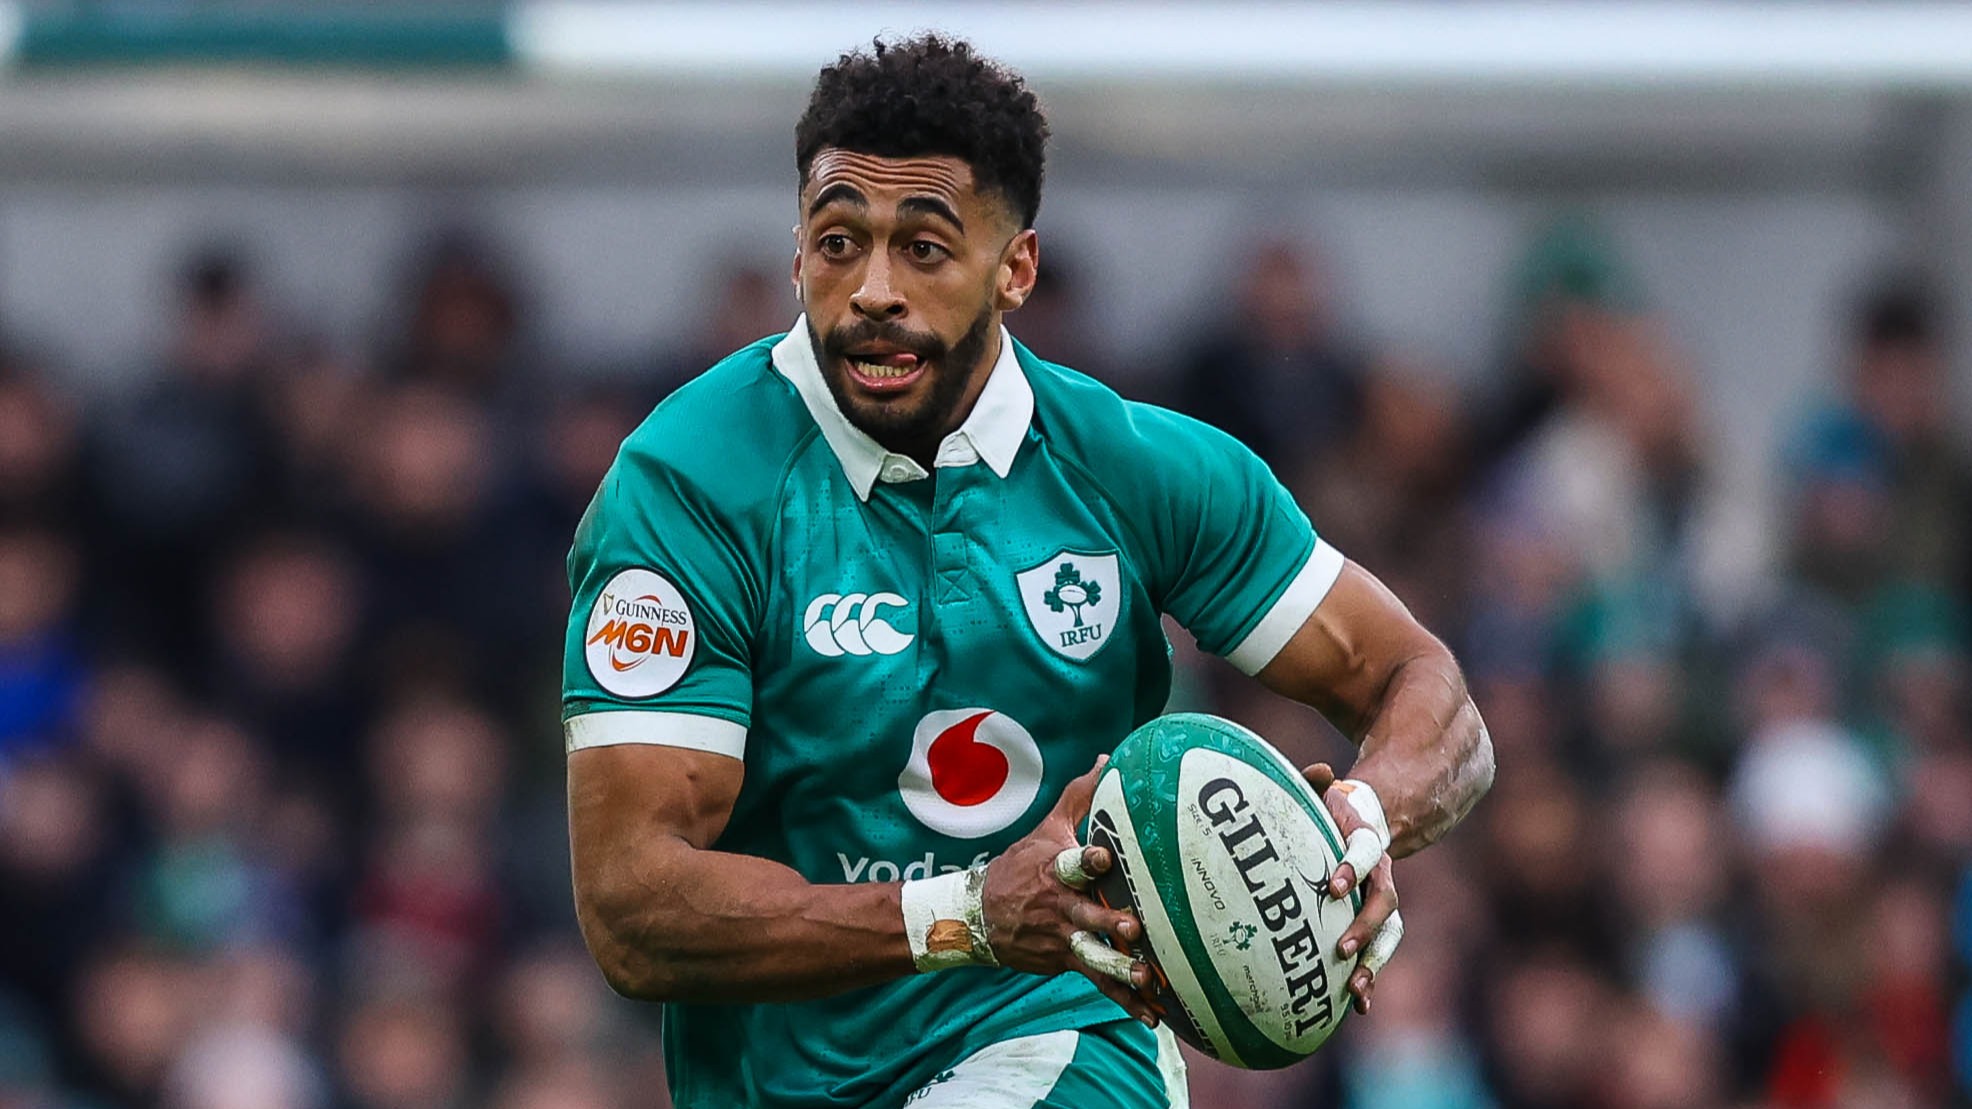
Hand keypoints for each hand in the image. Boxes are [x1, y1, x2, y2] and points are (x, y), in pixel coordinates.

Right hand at [981, 756, 1162, 1025]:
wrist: (978, 917)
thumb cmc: (1021, 866)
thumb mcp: (1046, 830)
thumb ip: (1080, 797)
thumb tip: (1109, 759)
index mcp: (1056, 871)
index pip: (1071, 862)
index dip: (1088, 859)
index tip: (1105, 856)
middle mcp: (1060, 907)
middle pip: (1085, 916)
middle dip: (1108, 923)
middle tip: (1132, 927)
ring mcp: (1063, 939)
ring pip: (1094, 956)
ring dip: (1119, 969)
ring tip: (1145, 978)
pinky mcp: (1066, 963)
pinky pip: (1099, 983)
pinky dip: (1125, 1002)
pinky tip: (1152, 1018)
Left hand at [1302, 762, 1401, 1013]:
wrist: (1372, 816)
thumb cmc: (1331, 806)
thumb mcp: (1323, 791)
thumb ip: (1314, 781)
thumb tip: (1321, 769)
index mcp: (1365, 837)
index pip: (1363, 851)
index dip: (1352, 868)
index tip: (1333, 887)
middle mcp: (1381, 871)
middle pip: (1385, 902)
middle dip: (1365, 928)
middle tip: (1340, 949)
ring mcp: (1382, 897)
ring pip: (1388, 933)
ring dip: (1374, 961)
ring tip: (1354, 990)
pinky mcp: (1374, 919)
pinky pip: (1378, 950)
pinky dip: (1371, 976)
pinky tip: (1358, 1008)